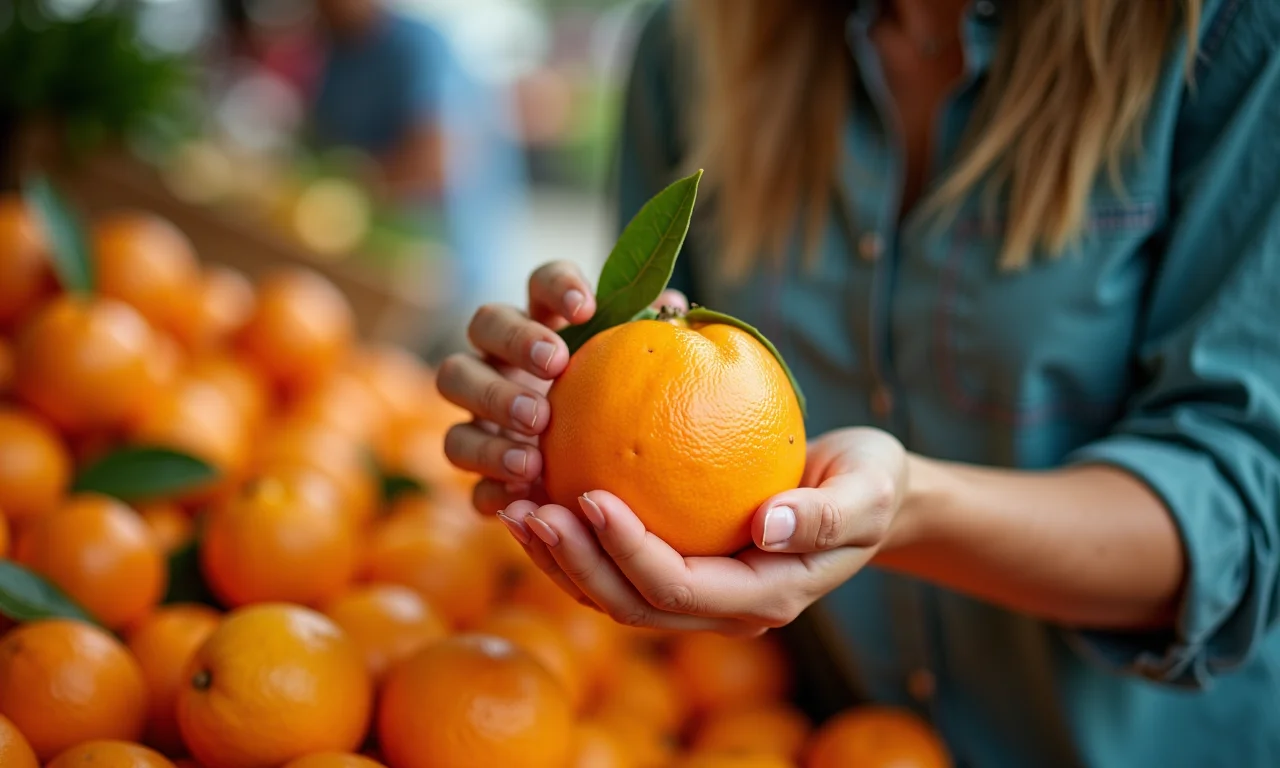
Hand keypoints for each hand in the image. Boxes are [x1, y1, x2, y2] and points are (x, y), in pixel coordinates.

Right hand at [437, 260, 685, 513]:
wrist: (596, 486)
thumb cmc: (623, 414)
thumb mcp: (636, 379)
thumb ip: (648, 345)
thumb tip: (676, 306)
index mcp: (547, 325)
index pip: (541, 284)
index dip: (558, 286)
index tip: (587, 307)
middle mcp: (502, 357)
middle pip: (484, 322)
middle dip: (515, 341)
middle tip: (554, 368)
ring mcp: (479, 408)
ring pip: (454, 384)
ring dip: (492, 407)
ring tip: (534, 440)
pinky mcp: (477, 466)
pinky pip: (465, 469)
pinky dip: (489, 482)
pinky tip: (523, 495)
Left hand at [497, 428, 909, 635]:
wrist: (866, 493)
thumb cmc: (870, 482)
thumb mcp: (866, 490)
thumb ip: (823, 514)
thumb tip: (767, 525)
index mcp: (764, 597)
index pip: (678, 587)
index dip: (627, 550)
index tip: (589, 494)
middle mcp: (724, 609)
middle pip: (631, 604)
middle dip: (573, 562)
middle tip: (527, 507)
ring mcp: (701, 594)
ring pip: (612, 594)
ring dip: (558, 556)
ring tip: (513, 506)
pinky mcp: (683, 568)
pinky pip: (616, 565)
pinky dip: (574, 539)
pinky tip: (541, 494)